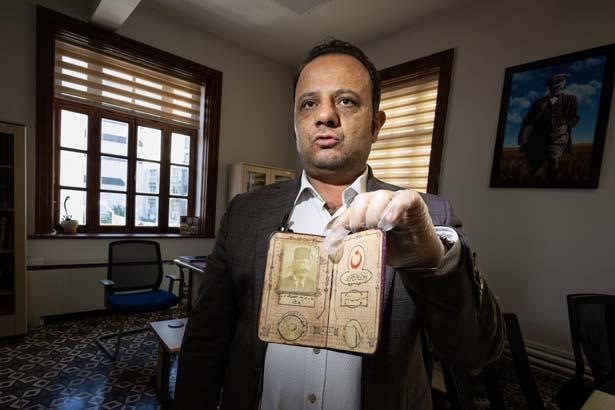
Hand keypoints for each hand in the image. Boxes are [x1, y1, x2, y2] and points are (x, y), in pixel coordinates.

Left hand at [324, 189, 444, 267]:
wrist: (418, 257)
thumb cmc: (393, 249)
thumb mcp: (369, 247)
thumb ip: (354, 242)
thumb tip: (333, 247)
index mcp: (364, 211)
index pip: (348, 212)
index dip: (340, 225)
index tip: (334, 243)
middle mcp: (378, 202)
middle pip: (361, 200)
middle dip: (357, 218)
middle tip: (361, 233)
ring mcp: (396, 200)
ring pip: (380, 196)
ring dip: (374, 213)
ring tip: (378, 229)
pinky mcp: (414, 202)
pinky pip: (404, 198)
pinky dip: (395, 208)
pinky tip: (389, 222)